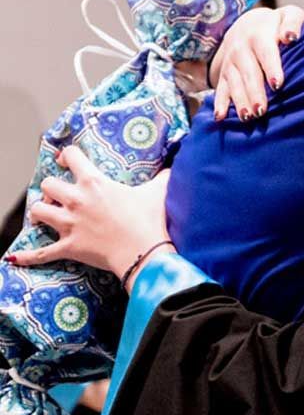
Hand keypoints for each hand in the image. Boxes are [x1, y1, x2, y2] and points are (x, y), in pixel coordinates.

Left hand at [6, 146, 171, 286]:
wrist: (144, 252)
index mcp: (95, 182)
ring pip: (38, 211)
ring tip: (48, 214)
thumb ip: (164, 175)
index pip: (71, 157)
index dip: (67, 156)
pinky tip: (14, 258)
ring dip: (41, 212)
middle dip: (52, 188)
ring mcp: (69, 224)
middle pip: (47, 184)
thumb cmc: (151, 220)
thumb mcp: (159, 190)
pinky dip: (27, 256)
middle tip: (62, 194)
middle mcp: (76, 200)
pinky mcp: (68, 247)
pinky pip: (40, 253)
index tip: (68, 159)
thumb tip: (176, 165)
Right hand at [210, 5, 303, 121]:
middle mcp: (241, 49)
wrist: (248, 24)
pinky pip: (220, 89)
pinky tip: (220, 117)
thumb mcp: (287, 15)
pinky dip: (219, 103)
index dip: (271, 68)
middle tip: (261, 110)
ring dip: (239, 100)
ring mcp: (230, 62)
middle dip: (254, 92)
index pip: (266, 52)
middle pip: (249, 72)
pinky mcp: (224, 74)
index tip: (278, 84)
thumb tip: (290, 36)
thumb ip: (293, 23)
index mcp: (259, 34)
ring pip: (234, 83)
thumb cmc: (276, 24)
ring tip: (247, 117)